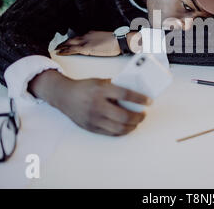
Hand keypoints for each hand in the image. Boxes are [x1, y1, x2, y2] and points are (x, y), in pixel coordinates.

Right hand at [28, 69, 151, 135]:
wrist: (64, 96)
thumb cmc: (85, 87)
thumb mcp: (101, 81)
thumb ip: (116, 86)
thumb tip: (136, 92)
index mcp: (101, 90)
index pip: (125, 94)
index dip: (140, 99)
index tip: (149, 101)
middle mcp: (97, 105)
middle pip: (124, 116)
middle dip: (138, 117)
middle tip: (144, 114)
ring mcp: (94, 118)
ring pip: (119, 128)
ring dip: (132, 126)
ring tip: (137, 121)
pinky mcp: (91, 127)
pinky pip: (111, 133)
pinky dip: (122, 131)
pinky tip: (127, 127)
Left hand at [55, 31, 120, 55]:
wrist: (119, 40)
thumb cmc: (116, 42)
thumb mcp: (106, 40)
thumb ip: (100, 42)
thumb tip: (100, 46)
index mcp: (91, 34)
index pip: (79, 37)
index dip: (72, 40)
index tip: (68, 43)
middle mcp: (86, 36)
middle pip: (72, 39)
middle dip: (64, 43)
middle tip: (58, 46)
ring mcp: (86, 41)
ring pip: (70, 44)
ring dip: (62, 47)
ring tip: (56, 50)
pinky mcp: (86, 48)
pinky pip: (72, 49)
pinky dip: (65, 51)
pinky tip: (60, 52)